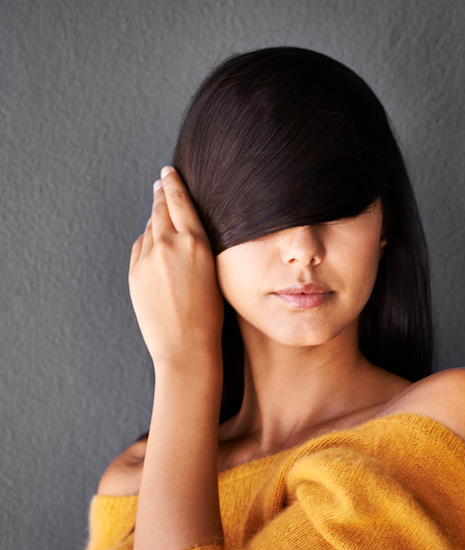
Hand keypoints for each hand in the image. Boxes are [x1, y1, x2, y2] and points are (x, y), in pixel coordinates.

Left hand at [129, 166, 223, 367]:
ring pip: (150, 228)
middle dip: (161, 194)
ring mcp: (148, 258)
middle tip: (161, 181)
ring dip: (155, 220)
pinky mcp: (135, 272)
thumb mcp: (213, 272)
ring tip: (159, 212)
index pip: (180, 202)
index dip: (173, 183)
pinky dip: (147, 243)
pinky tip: (153, 245)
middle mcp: (169, 245)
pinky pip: (140, 248)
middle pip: (160, 208)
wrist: (185, 346)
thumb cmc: (209, 315)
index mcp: (196, 243)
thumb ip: (194, 246)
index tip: (168, 171)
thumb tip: (176, 230)